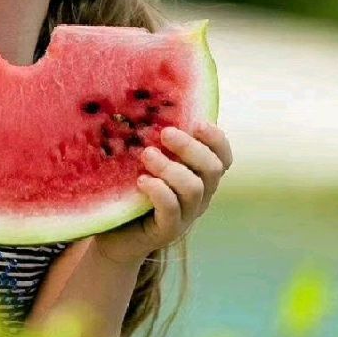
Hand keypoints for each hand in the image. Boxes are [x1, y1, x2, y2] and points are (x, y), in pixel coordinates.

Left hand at [94, 120, 233, 265]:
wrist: (114, 236)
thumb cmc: (130, 191)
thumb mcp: (145, 163)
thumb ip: (154, 141)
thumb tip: (145, 101)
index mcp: (199, 176)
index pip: (223, 157)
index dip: (216, 139)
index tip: (197, 122)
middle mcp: (199, 196)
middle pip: (212, 169)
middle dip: (191, 148)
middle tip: (165, 133)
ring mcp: (186, 216)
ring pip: (193, 189)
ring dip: (171, 168)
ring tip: (146, 155)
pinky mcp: (167, 231)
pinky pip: (171, 211)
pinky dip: (159, 192)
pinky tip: (141, 181)